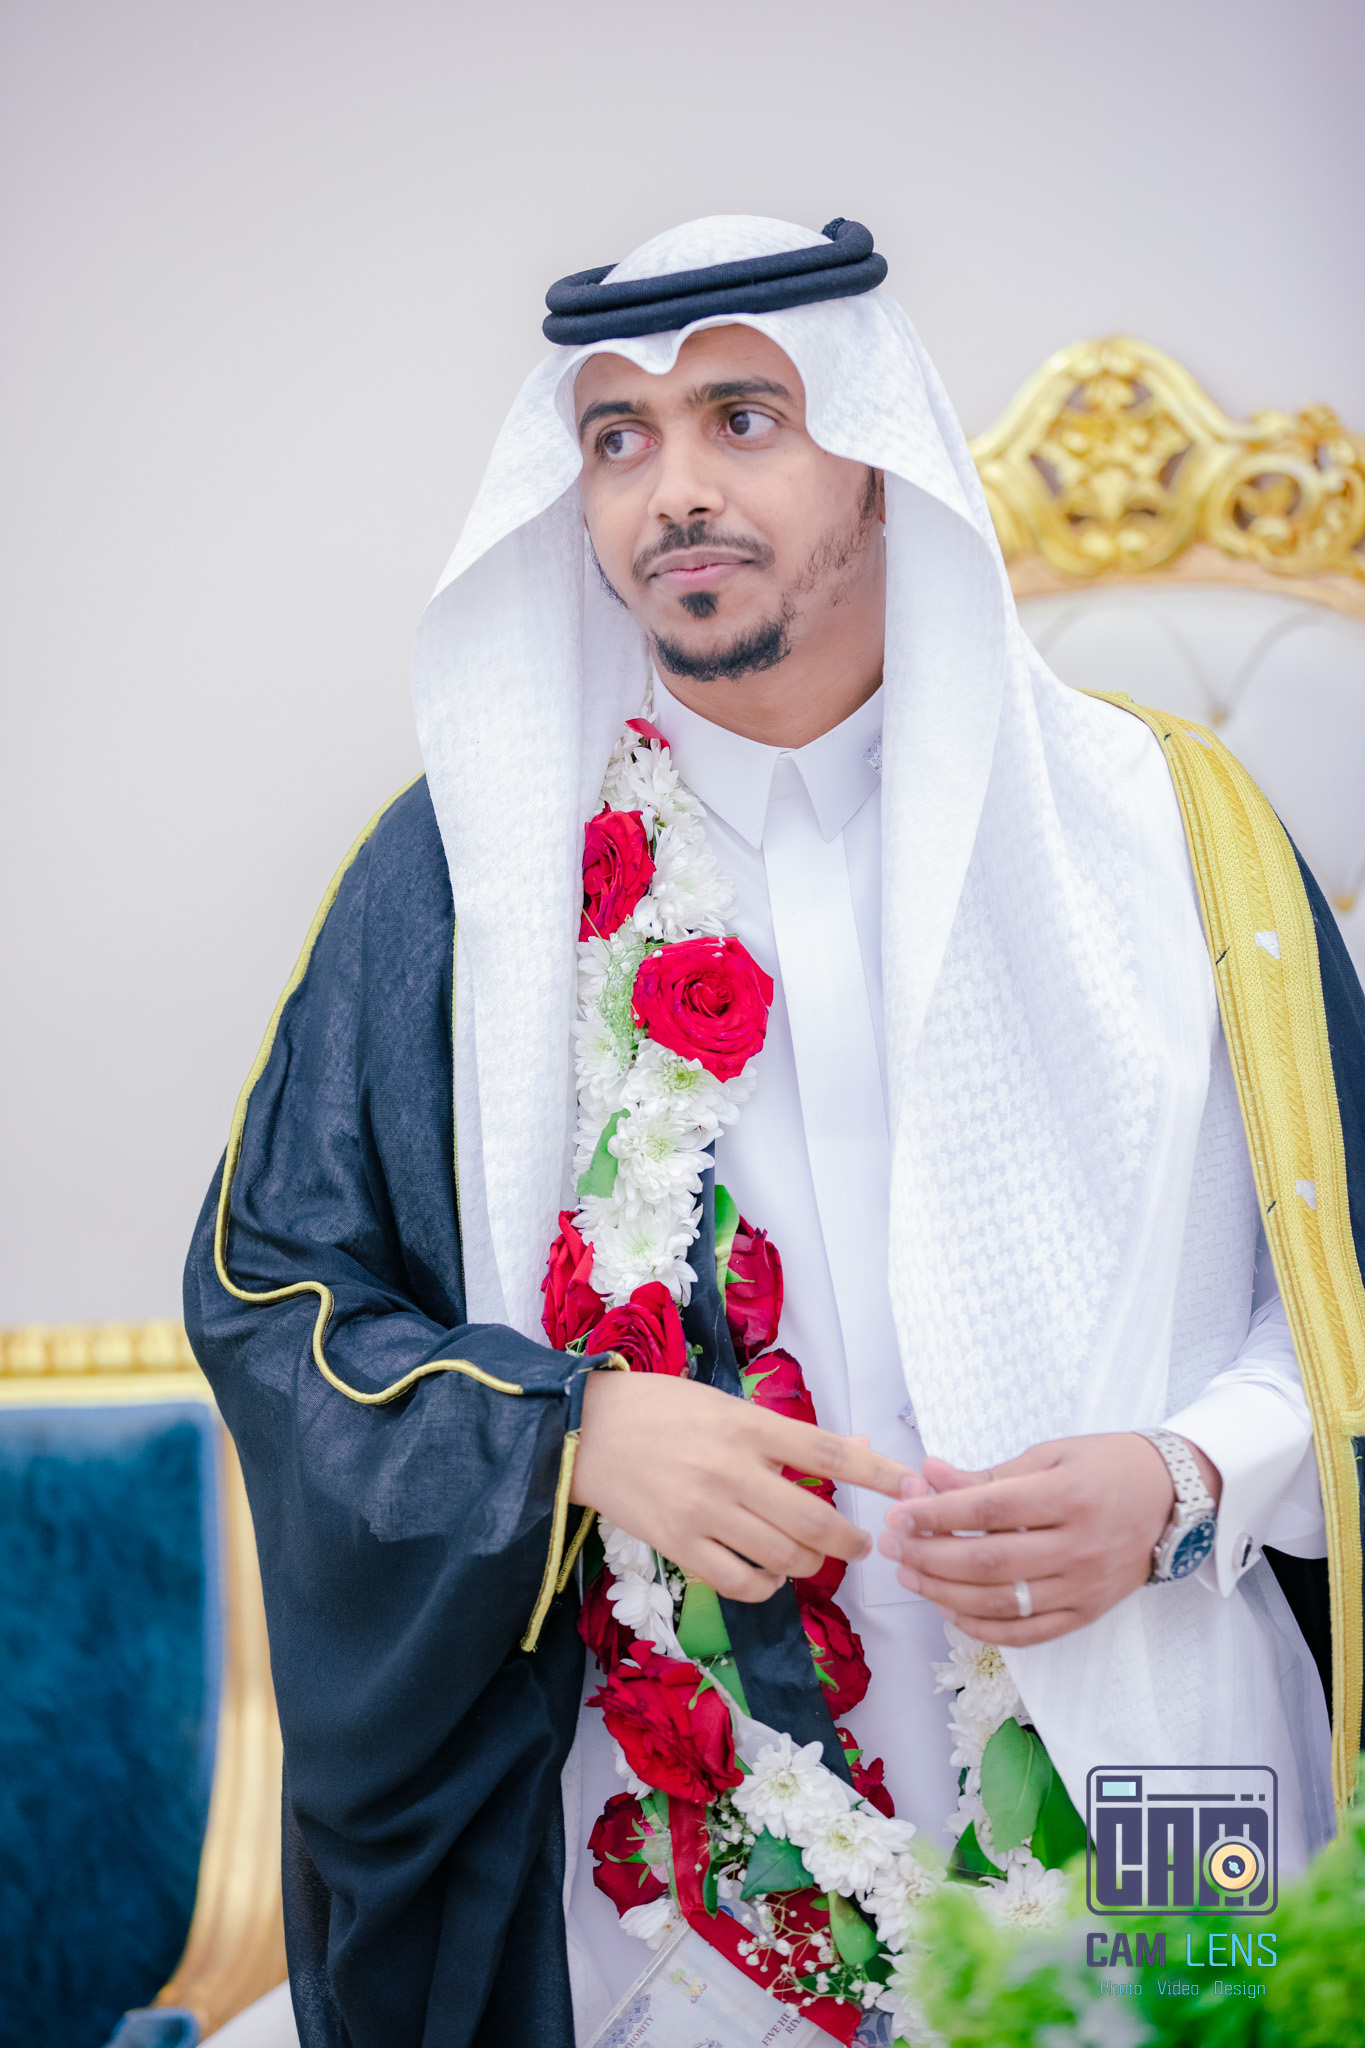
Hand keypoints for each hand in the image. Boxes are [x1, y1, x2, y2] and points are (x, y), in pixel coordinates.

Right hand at [572, 1370, 909, 1602]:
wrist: (585, 1430)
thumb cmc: (659, 1408)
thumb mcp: (725, 1403)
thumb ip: (783, 1432)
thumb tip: (853, 1447)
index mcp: (747, 1424)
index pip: (828, 1452)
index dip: (878, 1473)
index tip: (911, 1488)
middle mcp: (732, 1468)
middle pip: (815, 1519)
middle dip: (851, 1541)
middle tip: (861, 1545)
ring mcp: (705, 1510)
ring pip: (784, 1556)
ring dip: (809, 1564)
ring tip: (809, 1558)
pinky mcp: (678, 1544)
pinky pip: (741, 1582)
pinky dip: (767, 1586)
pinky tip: (768, 1576)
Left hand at [877, 1432, 1222, 1644]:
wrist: (1173, 1498)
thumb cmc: (1107, 1466)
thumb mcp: (1049, 1455)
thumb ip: (988, 1475)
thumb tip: (927, 1477)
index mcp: (1069, 1496)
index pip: (989, 1510)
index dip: (937, 1514)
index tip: (899, 1513)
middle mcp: (1078, 1546)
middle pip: (988, 1561)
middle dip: (929, 1555)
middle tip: (892, 1546)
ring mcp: (1084, 1587)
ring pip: (1001, 1602)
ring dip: (945, 1592)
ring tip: (910, 1574)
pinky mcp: (1087, 1613)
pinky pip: (1027, 1633)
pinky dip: (982, 1628)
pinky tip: (950, 1608)